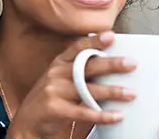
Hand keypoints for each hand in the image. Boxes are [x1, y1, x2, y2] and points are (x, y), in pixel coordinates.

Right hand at [7, 31, 135, 138]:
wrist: (27, 122)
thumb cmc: (49, 99)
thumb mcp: (59, 79)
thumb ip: (78, 71)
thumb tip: (109, 64)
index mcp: (58, 63)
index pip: (77, 47)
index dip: (94, 41)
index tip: (110, 36)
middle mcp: (56, 74)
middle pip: (87, 66)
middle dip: (111, 64)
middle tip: (131, 63)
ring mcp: (54, 91)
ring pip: (88, 89)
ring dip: (112, 91)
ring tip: (130, 93)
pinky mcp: (55, 109)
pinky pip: (83, 112)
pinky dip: (102, 115)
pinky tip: (116, 115)